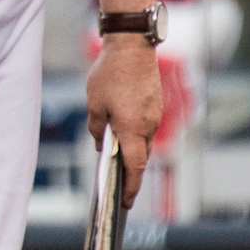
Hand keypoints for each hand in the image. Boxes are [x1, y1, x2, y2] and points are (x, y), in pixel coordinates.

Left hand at [84, 34, 161, 206]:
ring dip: (132, 151)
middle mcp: (148, 125)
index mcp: (132, 128)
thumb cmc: (110, 74)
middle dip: (129, 172)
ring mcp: (154, 114)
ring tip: (116, 159)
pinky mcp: (155, 105)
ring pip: (143, 141)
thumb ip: (97, 128)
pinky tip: (122, 133)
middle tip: (117, 185)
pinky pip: (146, 127)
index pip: (134, 167)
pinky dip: (135, 135)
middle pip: (140, 157)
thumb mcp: (94, 105)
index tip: (125, 203)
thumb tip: (101, 144)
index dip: (130, 187)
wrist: (132, 46)